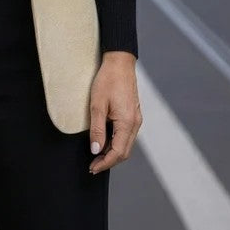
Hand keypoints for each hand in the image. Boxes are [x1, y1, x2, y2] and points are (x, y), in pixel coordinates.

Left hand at [88, 51, 141, 173]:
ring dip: (112, 152)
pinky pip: (126, 135)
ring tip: (96, 155)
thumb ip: (97, 129)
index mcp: (127, 122)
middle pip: (124, 152)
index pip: (118, 152)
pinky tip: (105, 141)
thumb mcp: (97, 105)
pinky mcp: (134, 114)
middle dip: (109, 161)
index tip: (92, 168)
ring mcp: (136, 118)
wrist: (119, 62)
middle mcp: (135, 123)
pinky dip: (116, 142)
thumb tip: (96, 151)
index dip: (105, 163)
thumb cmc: (107, 80)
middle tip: (93, 165)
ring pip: (126, 144)